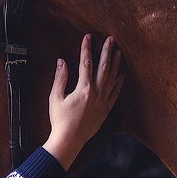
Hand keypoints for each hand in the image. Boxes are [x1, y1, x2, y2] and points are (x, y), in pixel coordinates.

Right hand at [43, 33, 122, 168]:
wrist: (69, 140)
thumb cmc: (60, 120)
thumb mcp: (55, 97)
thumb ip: (60, 78)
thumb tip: (61, 62)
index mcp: (84, 89)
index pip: (86, 63)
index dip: (87, 48)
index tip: (88, 37)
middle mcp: (96, 93)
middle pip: (104, 68)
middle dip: (107, 52)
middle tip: (111, 40)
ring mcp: (103, 102)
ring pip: (112, 79)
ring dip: (115, 65)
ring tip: (119, 53)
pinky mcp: (105, 111)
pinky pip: (115, 94)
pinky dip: (119, 84)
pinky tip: (121, 76)